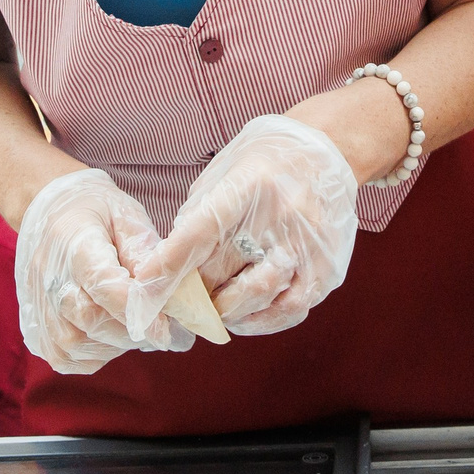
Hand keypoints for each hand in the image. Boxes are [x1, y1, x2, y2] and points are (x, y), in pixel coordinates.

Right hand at [15, 168, 193, 373]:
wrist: (52, 212)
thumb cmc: (98, 213)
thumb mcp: (128, 218)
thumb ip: (144, 255)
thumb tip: (162, 296)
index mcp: (74, 243)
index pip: (103, 285)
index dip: (136, 311)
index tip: (165, 327)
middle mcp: (47, 276)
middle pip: (89, 320)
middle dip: (131, 331)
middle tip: (157, 328)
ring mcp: (35, 304)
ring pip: (75, 345)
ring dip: (113, 345)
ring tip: (134, 329)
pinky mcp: (33, 326)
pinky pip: (63, 358)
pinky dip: (92, 356)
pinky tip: (109, 338)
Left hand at [135, 115, 357, 337]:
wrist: (327, 152)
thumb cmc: (265, 163)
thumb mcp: (225, 172)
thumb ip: (198, 216)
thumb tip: (171, 265)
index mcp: (251, 182)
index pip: (202, 231)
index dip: (171, 262)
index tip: (146, 283)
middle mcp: (282, 214)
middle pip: (223, 268)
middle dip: (192, 289)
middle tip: (176, 298)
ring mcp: (307, 243)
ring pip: (255, 295)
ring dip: (223, 310)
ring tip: (210, 308)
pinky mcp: (326, 267)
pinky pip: (290, 309)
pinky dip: (261, 321)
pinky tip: (244, 317)